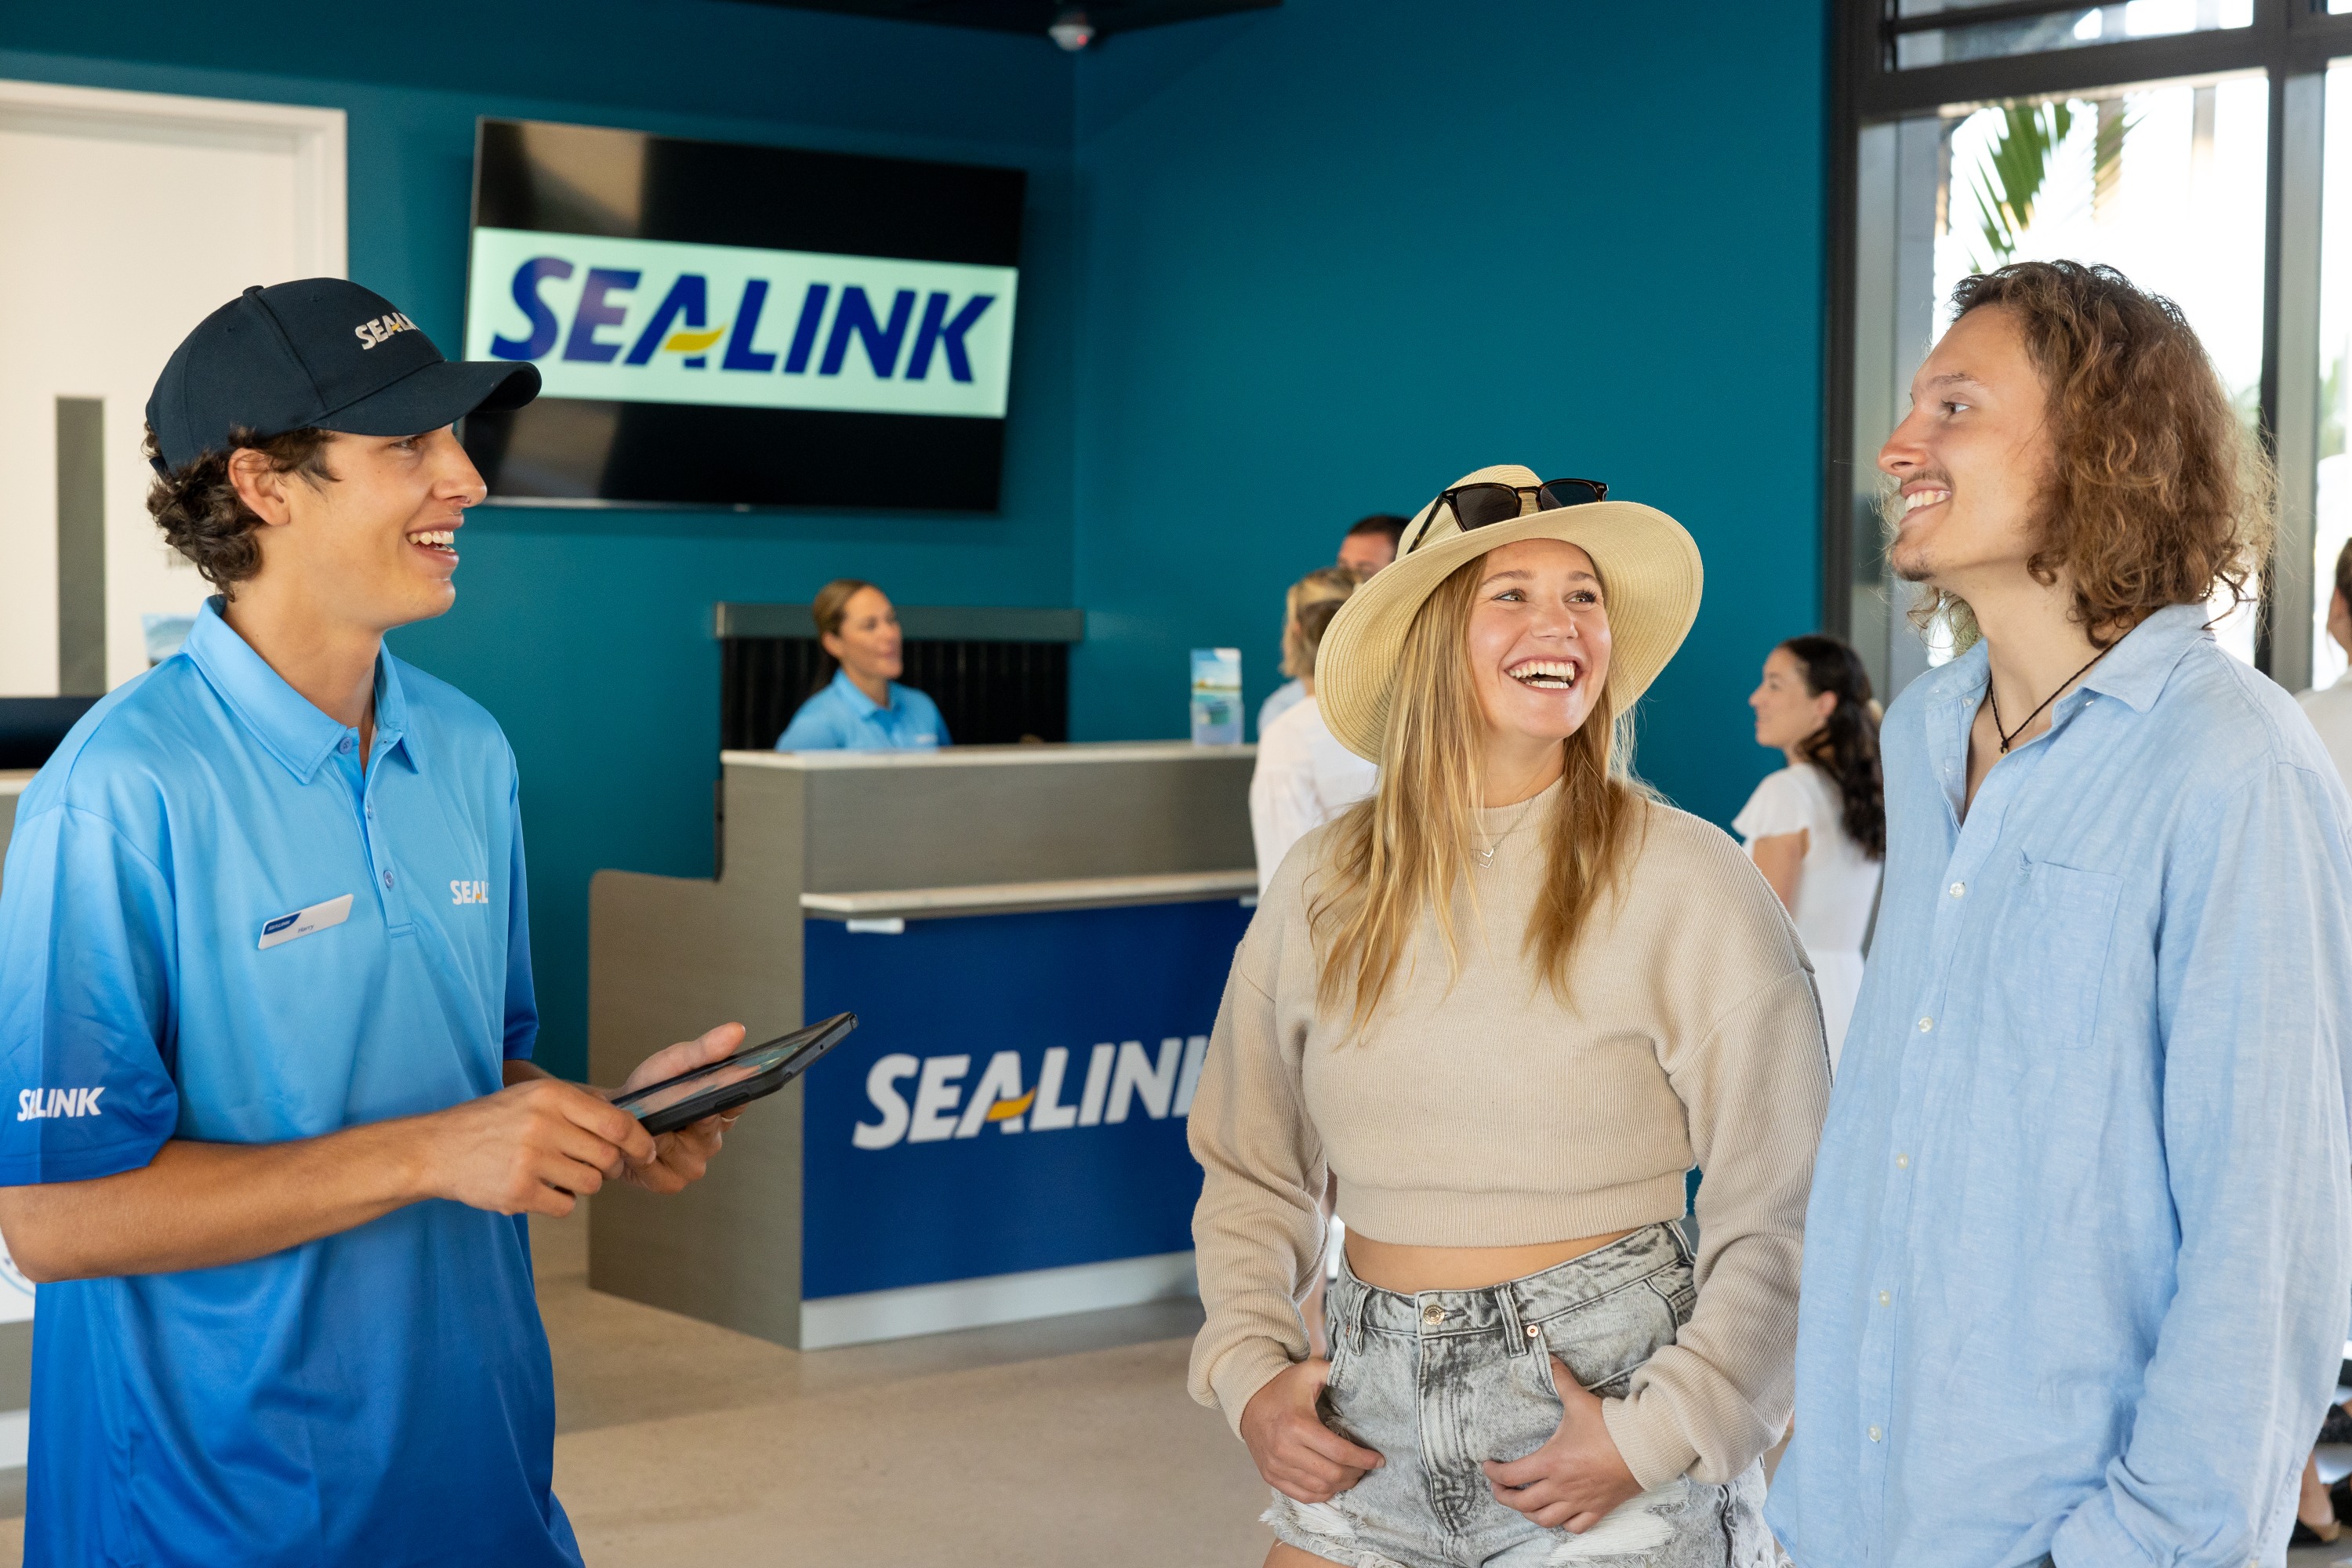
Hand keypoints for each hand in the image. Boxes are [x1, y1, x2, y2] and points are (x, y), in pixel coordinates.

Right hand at [423, 1077, 655, 1217]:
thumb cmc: (493, 1122)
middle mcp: (543, 1125)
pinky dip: (559, 1202)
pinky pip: (565, 1206)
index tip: (647, 1152)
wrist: (437, 1148)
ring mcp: (530, 1160)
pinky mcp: (518, 1193)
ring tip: (555, 1173)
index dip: (639, 1141)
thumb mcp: (534, 1096)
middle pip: (608, 1157)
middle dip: (607, 1166)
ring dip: (581, 1185)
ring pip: (590, 1184)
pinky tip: (538, 1189)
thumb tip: (632, 1125)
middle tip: (590, 1165)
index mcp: (551, 1095)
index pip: (617, 1122)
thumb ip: (579, 1106)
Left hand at [606, 1022, 746, 1195]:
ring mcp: (693, 1164)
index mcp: (722, 1108)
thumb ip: (704, 1050)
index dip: (732, 1097)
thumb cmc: (647, 1089)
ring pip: (684, 1155)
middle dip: (685, 1116)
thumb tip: (736, 1031)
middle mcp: (712, 1139)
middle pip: (709, 1131)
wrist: (609, 1116)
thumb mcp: (672, 1063)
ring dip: (661, 1140)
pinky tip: (634, 1147)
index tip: (719, 1089)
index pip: (740, 1102)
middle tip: (666, 1103)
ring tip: (644, 1125)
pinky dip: (644, 1160)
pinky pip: (662, 1175)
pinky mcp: (670, 1183)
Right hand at [1239, 1357, 1383, 1502]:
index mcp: (1297, 1425)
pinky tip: (1333, 1484)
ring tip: (1352, 1475)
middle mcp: (1285, 1450)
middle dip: (1355, 1473)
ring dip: (1342, 1485)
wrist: (1248, 1401)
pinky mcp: (1270, 1476)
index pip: (1338, 1452)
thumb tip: (1359, 1375)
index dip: (1363, 1459)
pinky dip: (1323, 1494)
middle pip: (1331, 1474)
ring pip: (1319, 1489)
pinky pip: (1303, 1496)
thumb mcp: (1308, 1372)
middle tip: (1365, 1467)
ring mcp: (1276, 1466)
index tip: (1378, 1459)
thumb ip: (1333, 1371)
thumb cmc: (1283, 1388)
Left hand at [1482, 1357, 1642, 1531]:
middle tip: (1498, 1488)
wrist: (1645, 1447)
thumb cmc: (1609, 1426)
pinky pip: (1574, 1527)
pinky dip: (1562, 1524)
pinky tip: (1557, 1514)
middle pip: (1522, 1503)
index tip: (1487, 1466)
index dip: (1493, 1473)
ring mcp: (1579, 1501)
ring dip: (1529, 1514)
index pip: (1511, 1475)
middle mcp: (1561, 1486)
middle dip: (1504, 1497)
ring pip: (1544, 1520)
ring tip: (1523, 1503)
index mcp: (1551, 1462)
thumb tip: (1549, 1358)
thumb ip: (1560, 1380)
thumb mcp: (1579, 1401)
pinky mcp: (1598, 1509)